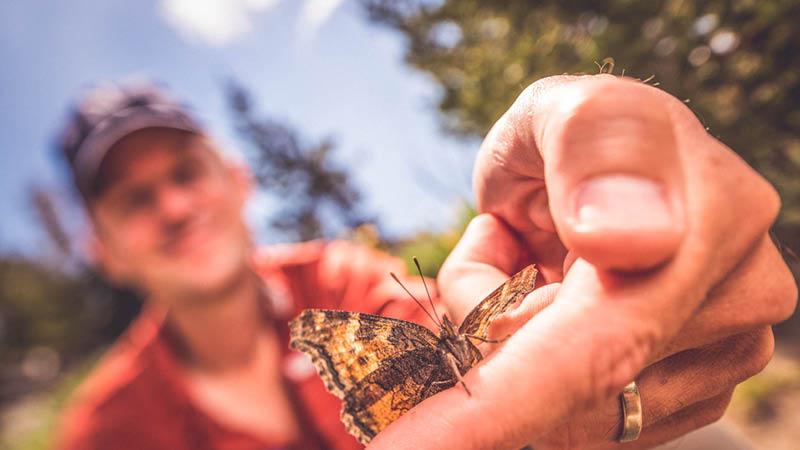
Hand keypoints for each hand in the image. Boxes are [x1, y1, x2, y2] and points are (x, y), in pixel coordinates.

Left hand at [367, 75, 797, 449]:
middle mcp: (737, 296)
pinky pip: (584, 420)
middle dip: (494, 328)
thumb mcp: (567, 111)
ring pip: (571, 412)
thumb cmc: (573, 138)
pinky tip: (557, 308)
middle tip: (497, 246)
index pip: (610, 333)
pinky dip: (538, 372)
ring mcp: (721, 352)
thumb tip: (624, 243)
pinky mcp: (694, 391)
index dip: (512, 399)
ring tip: (532, 267)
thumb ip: (596, 150)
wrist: (599, 175)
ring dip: (511, 344)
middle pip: (570, 383)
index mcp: (715, 217)